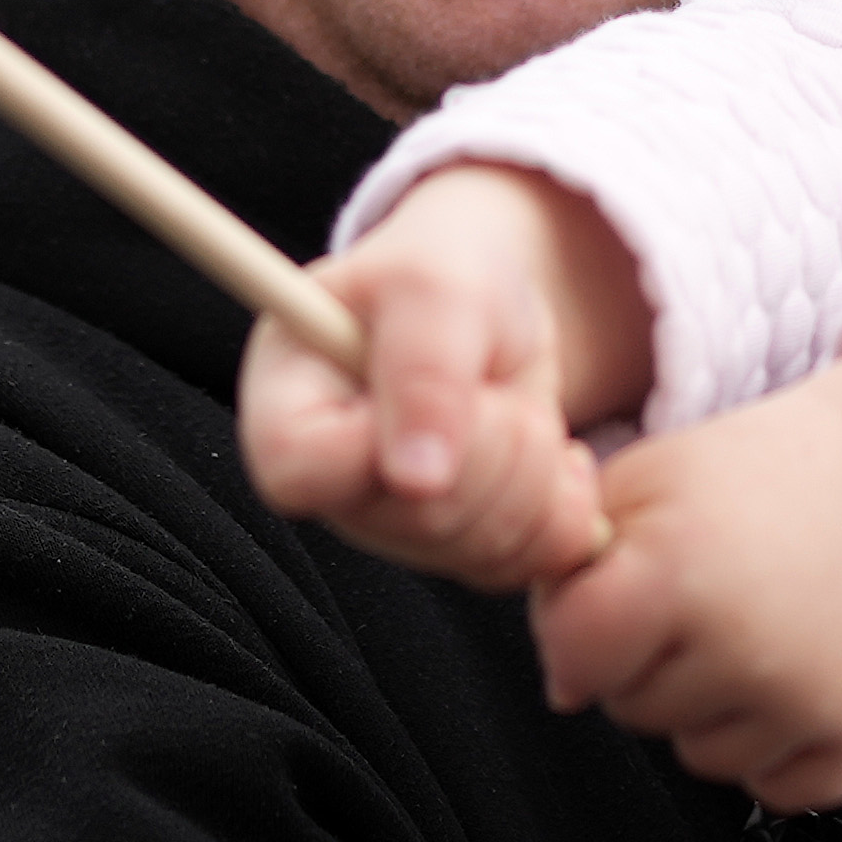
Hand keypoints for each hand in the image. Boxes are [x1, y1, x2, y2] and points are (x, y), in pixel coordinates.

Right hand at [241, 170, 639, 587]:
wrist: (495, 304)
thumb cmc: (444, 273)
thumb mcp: (436, 285)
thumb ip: (423, 369)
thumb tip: (414, 481)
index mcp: (284, 397)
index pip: (296, 469)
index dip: (378, 454)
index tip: (450, 408)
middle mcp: (326, 477)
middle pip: (409, 518)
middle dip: (491, 451)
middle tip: (500, 389)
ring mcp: (386, 524)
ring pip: (469, 549)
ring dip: (530, 477)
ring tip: (520, 410)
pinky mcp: (450, 550)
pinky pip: (515, 568)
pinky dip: (556, 512)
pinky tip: (551, 457)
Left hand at [533, 347, 841, 815]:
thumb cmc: (750, 479)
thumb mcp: (641, 480)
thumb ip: (572, 567)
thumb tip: (563, 685)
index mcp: (681, 566)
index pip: (573, 654)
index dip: (575, 628)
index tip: (609, 599)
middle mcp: (748, 645)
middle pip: (630, 709)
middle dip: (648, 661)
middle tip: (705, 594)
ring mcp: (809, 700)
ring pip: (699, 756)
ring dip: (710, 708)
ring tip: (755, 627)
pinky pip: (772, 788)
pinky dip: (773, 746)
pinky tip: (793, 673)